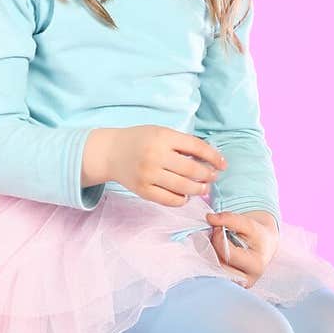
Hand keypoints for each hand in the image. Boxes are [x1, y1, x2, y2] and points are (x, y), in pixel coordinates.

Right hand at [96, 125, 227, 207]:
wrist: (110, 152)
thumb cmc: (140, 141)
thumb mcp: (161, 133)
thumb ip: (183, 144)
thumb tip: (211, 160)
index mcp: (163, 137)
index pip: (197, 148)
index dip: (214, 157)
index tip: (223, 165)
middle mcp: (156, 156)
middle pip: (192, 170)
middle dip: (208, 176)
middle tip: (212, 177)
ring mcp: (148, 174)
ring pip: (183, 187)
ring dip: (199, 190)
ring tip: (203, 188)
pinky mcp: (143, 190)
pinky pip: (170, 200)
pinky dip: (182, 200)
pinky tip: (185, 196)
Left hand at [205, 210, 278, 288]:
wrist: (263, 246)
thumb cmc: (257, 235)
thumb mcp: (248, 224)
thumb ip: (230, 219)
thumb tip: (209, 218)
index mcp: (256, 266)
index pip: (228, 254)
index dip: (218, 238)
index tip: (218, 227)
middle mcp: (247, 280)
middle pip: (218, 266)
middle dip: (212, 249)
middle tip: (213, 236)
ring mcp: (237, 286)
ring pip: (213, 273)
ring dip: (208, 256)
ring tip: (214, 244)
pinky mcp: (229, 285)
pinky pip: (213, 276)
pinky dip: (209, 262)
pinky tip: (213, 253)